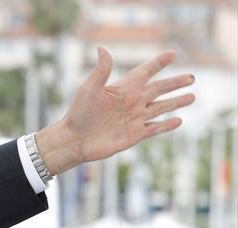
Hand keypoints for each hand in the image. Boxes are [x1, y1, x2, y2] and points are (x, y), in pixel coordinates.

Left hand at [37, 48, 194, 175]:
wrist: (74, 140)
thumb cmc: (79, 113)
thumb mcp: (89, 89)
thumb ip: (101, 70)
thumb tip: (102, 48)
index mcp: (124, 88)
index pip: (145, 72)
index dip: (158, 63)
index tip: (172, 54)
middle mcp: (132, 102)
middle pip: (159, 89)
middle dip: (175, 83)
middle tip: (191, 77)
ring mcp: (135, 118)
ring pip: (161, 107)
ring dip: (177, 102)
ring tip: (192, 96)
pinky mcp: (134, 134)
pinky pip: (154, 128)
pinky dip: (167, 125)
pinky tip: (179, 120)